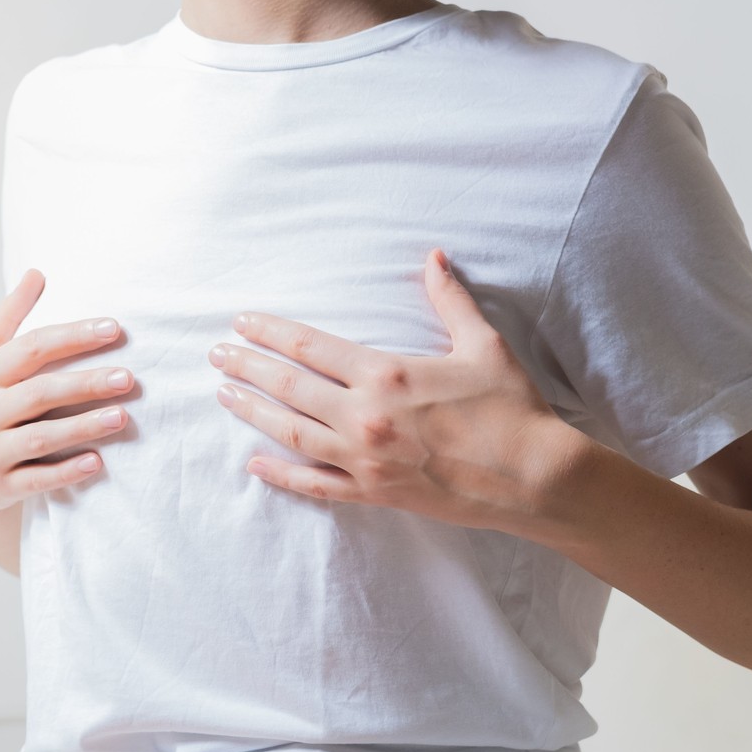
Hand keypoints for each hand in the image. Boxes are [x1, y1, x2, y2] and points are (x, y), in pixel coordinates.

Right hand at [0, 269, 135, 515]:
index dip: (73, 337)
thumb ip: (10, 316)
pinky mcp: (1, 485)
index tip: (114, 329)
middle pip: (39, 391)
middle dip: (84, 383)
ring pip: (39, 437)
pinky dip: (65, 472)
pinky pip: (36, 480)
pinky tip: (96, 463)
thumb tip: (37, 272)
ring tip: (121, 417)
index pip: (31, 348)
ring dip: (81, 427)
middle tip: (128, 378)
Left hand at [209, 248, 582, 532]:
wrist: (535, 477)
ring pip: (291, 433)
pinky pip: (314, 485)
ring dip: (252, 413)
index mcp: (385, 374)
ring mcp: (364, 460)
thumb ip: (450, 299)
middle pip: (289, 387)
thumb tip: (434, 256)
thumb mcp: (482, 344)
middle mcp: (365, 417)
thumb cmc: (512, 408)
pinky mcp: (373, 494)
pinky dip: (280, 475)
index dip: (271, 331)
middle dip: (247, 367)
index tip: (241, 321)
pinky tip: (253, 464)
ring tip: (223, 395)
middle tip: (215, 354)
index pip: (310, 345)